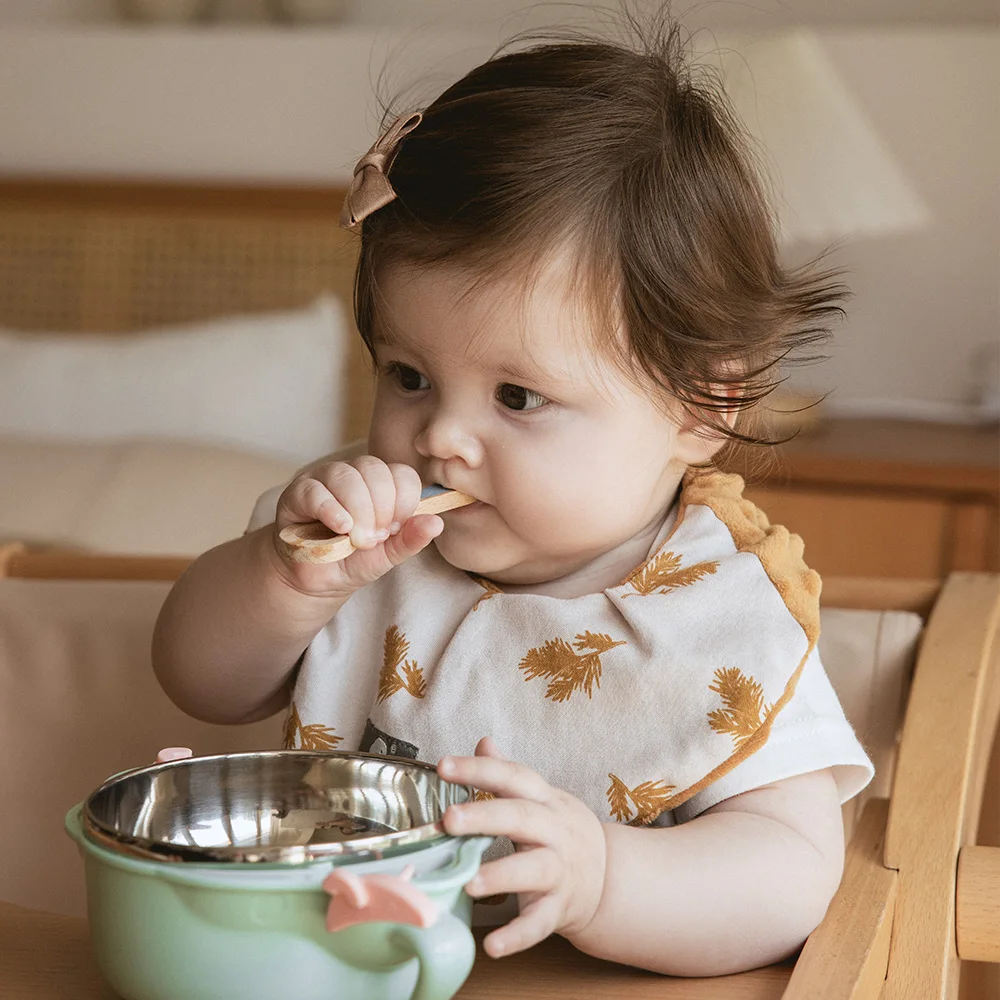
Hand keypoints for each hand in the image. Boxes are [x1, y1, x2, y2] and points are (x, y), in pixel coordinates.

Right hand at [271, 456, 442, 597]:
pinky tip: (341, 528)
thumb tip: (437, 523)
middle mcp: (354, 474)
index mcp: (380, 484)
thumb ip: (411, 538)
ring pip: (346, 477)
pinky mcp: (298, 492)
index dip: (403, 502)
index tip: (396, 529)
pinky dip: (331, 510)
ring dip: (358, 511)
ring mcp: (324, 479)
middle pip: (375, 471)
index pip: (401, 474)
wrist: (316, 579)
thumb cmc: (353, 560)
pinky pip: (316, 491)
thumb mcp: (388, 554)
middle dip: (381, 509)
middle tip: (375, 538)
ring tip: (357, 539)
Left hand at [438, 737, 606, 957]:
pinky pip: (539, 923)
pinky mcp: (559, 909)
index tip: (443, 765)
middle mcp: (554, 831)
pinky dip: (517, 936)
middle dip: (486, 816)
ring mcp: (559, 871)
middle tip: (450, 819)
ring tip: (467, 883)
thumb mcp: (541, 798)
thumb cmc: (560, 832)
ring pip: (533, 870)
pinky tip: (492, 946)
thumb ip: (508, 773)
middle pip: (522, 818)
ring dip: (500, 876)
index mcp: (545, 800)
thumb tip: (483, 742)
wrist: (608, 877)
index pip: (514, 776)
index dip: (480, 769)